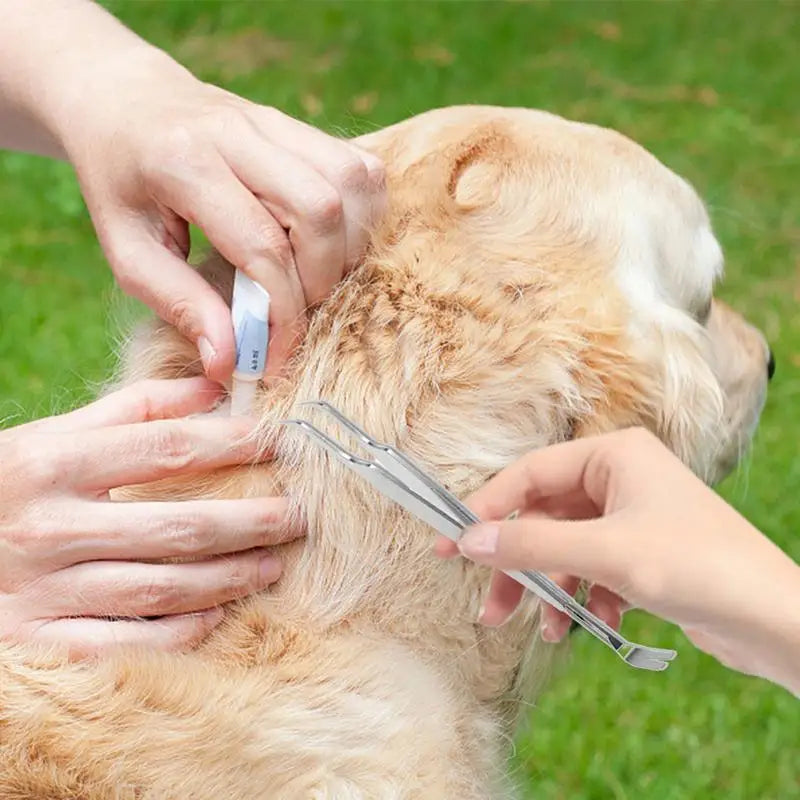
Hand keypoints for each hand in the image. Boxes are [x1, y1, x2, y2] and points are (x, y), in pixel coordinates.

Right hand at [0, 378, 300, 657]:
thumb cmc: (4, 487)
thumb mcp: (52, 437)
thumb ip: (130, 411)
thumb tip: (210, 389)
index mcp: (54, 463)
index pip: (169, 449)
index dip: (236, 445)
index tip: (281, 443)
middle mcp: (51, 527)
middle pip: (179, 525)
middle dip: (253, 521)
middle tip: (301, 516)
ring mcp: (45, 590)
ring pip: (164, 588)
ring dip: (231, 577)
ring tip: (274, 564)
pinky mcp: (40, 642)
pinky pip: (129, 643)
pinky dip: (182, 631)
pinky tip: (219, 613)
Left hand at [59, 52, 385, 380]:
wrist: (125, 102)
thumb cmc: (121, 185)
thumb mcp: (127, 252)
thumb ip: (179, 304)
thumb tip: (228, 362)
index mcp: (182, 162)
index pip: (261, 246)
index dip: (280, 314)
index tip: (273, 357)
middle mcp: (237, 132)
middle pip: (320, 209)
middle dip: (321, 279)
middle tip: (296, 310)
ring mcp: (275, 122)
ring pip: (352, 182)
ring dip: (349, 245)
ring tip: (316, 277)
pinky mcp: (300, 126)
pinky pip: (360, 168)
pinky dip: (361, 215)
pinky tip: (330, 242)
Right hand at [437, 428, 799, 693]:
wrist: (773, 619)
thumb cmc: (696, 565)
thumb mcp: (604, 554)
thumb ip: (531, 546)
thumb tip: (467, 540)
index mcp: (613, 454)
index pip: (530, 473)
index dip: (487, 508)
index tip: (452, 543)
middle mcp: (619, 477)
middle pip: (543, 516)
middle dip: (518, 564)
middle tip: (486, 603)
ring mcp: (630, 515)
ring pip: (565, 547)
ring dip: (548, 588)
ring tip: (537, 629)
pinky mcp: (641, 551)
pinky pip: (591, 568)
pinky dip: (582, 597)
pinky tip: (587, 626)